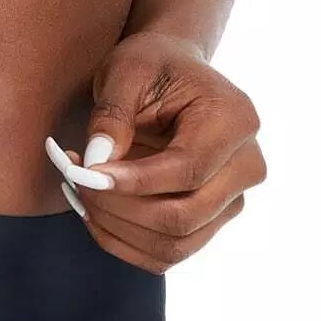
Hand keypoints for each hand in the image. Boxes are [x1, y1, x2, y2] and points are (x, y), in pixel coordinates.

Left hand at [46, 31, 265, 273]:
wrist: (174, 77)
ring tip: (79, 192)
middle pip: (183, 216)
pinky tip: (94, 212)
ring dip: (116, 230)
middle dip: (119, 208)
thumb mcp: (127, 69)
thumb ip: (113, 113)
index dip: (132, 182)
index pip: (186, 171)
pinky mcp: (210, 222)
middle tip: (74, 181)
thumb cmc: (152, 65)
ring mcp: (232, 200)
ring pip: (173, 245)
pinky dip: (122, 243)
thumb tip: (97, 162)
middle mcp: (246, 166)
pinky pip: (166, 254)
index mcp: (235, 121)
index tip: (83, 174)